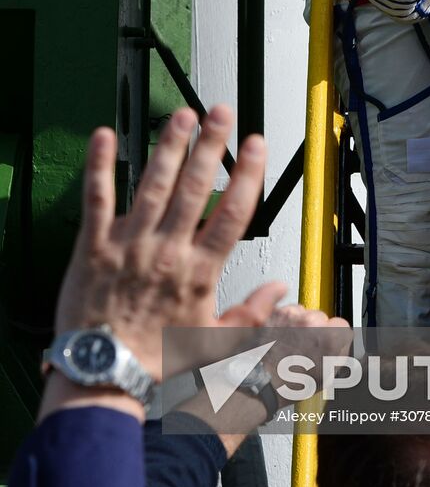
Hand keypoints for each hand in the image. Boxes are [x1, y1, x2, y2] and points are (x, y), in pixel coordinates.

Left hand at [53, 105, 276, 381]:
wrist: (101, 375)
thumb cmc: (156, 359)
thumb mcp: (214, 340)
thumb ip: (250, 312)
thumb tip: (279, 290)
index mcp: (199, 272)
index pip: (232, 213)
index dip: (247, 174)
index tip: (256, 144)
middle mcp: (167, 251)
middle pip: (195, 188)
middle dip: (211, 144)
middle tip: (220, 112)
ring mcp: (129, 246)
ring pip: (153, 186)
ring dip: (169, 147)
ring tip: (182, 115)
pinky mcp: (93, 247)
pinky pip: (97, 200)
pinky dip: (100, 167)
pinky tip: (105, 137)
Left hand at [263, 303, 351, 405]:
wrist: (260, 382)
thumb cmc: (289, 383)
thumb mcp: (327, 376)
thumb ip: (340, 353)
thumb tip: (343, 342)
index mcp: (328, 338)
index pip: (342, 325)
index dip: (335, 335)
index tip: (328, 341)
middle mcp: (312, 322)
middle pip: (322, 317)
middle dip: (316, 328)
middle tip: (306, 345)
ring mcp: (292, 316)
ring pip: (303, 312)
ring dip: (300, 323)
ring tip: (291, 342)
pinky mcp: (275, 313)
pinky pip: (286, 311)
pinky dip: (284, 320)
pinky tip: (280, 337)